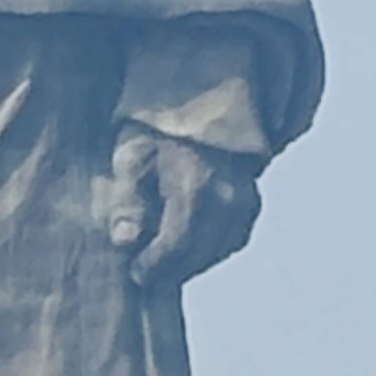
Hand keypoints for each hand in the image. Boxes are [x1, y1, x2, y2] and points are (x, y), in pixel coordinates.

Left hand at [106, 127, 259, 290]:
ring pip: (219, 249)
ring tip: (163, 264)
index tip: (135, 275)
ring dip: (191, 262)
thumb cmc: (157, 129)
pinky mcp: (251, 202)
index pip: (176, 244)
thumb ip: (125, 199)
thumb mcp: (131, 155)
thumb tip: (124, 241)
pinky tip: (187, 249)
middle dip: (171, 270)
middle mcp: (228, 196)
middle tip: (146, 277)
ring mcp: (245, 199)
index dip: (155, 267)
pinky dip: (210, 249)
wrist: (200, 99)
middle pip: (199, 252)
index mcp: (196, 185)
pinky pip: (232, 239)